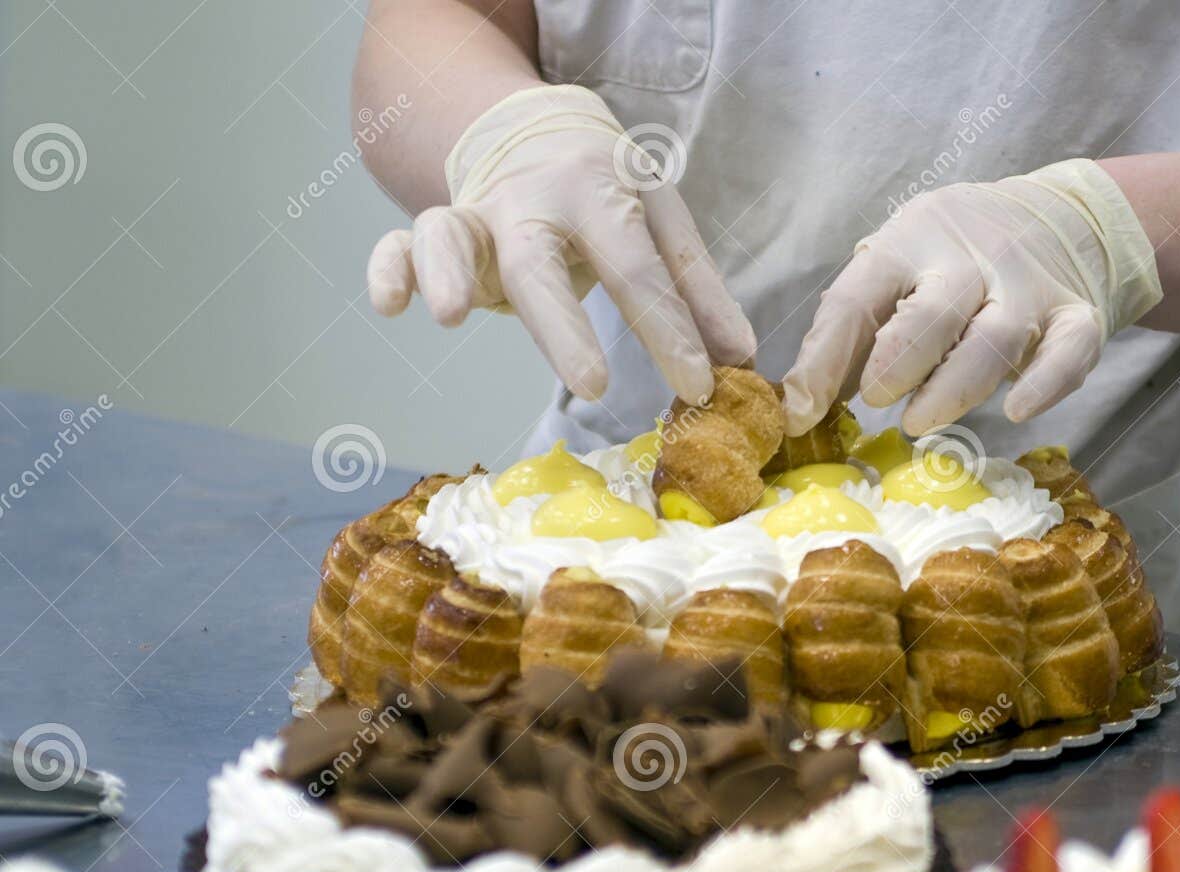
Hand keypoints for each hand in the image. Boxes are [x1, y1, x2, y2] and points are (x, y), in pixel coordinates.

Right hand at [366, 85, 754, 403]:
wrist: (533, 129)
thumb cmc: (606, 192)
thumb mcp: (660, 221)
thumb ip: (695, 289)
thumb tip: (741, 357)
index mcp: (603, 192)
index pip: (640, 269)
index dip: (671, 331)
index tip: (700, 387)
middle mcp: (535, 200)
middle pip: (545, 263)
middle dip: (565, 326)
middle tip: (593, 384)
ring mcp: (480, 215)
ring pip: (453, 235)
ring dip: (447, 270)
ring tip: (452, 315)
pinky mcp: (442, 231)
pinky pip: (402, 242)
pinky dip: (390, 268)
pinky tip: (391, 305)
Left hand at [782, 160, 1160, 435]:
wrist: (1061, 218)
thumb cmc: (953, 261)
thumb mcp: (897, 271)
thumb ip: (855, 331)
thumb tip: (803, 405)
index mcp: (908, 243)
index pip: (857, 298)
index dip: (823, 360)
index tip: (800, 412)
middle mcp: (969, 259)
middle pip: (932, 313)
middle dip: (897, 363)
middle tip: (876, 399)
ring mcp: (1027, 286)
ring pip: (995, 339)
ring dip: (953, 388)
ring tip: (921, 420)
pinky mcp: (1077, 315)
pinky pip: (1069, 351)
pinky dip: (1046, 384)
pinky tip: (1017, 410)